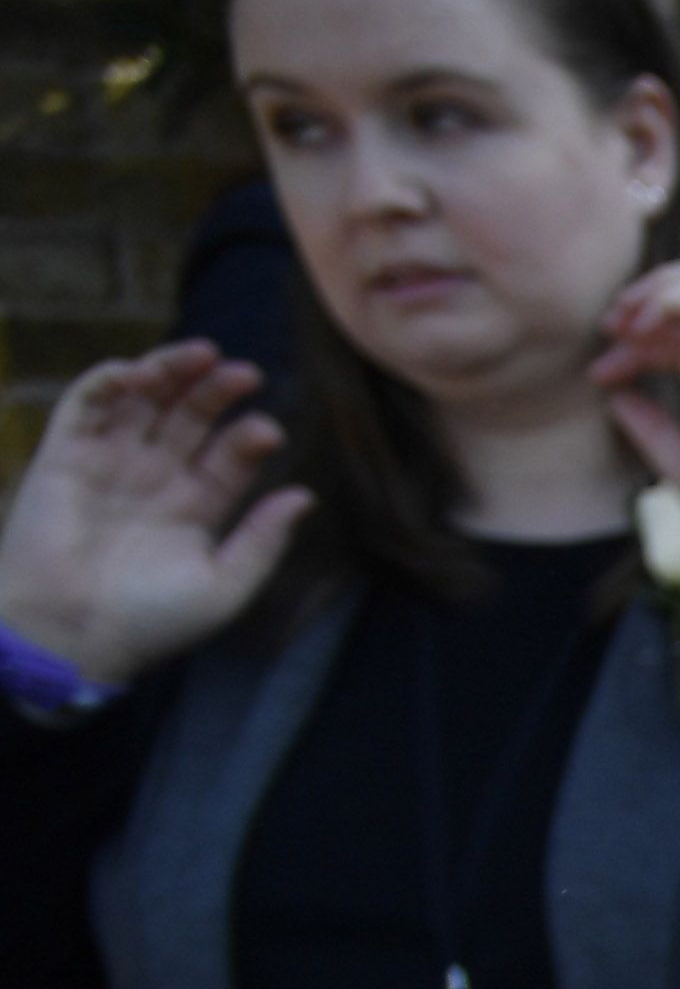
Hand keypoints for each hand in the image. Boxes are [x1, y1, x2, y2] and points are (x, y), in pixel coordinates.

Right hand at [0, 344, 307, 688]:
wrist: (72, 634)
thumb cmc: (151, 622)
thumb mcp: (224, 587)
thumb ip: (263, 541)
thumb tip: (305, 496)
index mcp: (195, 508)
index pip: (229, 458)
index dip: (248, 438)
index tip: (268, 430)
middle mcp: (154, 479)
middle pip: (189, 419)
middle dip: (215, 392)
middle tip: (244, 374)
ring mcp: (110, 463)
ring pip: (141, 401)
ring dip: (167, 372)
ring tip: (200, 354)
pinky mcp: (64, 456)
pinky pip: (83, 407)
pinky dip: (107, 382)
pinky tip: (136, 372)